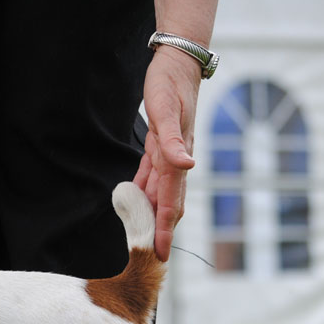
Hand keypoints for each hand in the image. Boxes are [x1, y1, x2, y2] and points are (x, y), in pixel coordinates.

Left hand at [134, 46, 201, 260]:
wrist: (176, 64)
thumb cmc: (169, 85)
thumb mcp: (167, 110)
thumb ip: (173, 141)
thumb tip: (188, 166)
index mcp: (175, 159)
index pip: (169, 203)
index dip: (166, 230)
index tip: (161, 254)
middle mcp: (173, 162)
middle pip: (167, 205)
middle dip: (162, 232)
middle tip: (154, 260)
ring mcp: (166, 155)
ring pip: (159, 194)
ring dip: (154, 217)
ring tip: (146, 240)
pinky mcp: (157, 146)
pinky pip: (150, 177)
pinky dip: (144, 194)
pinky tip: (135, 204)